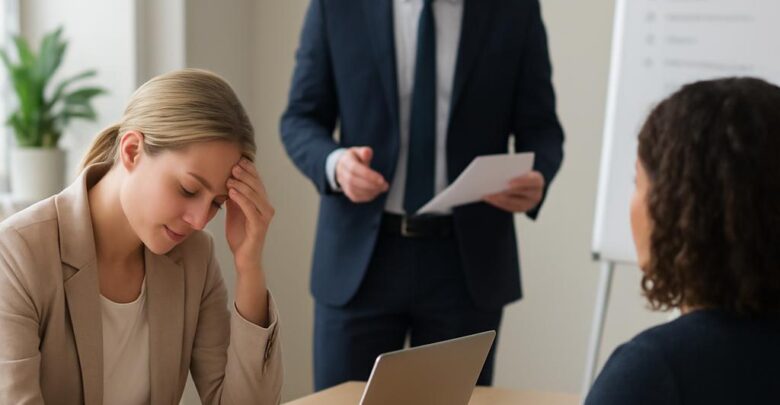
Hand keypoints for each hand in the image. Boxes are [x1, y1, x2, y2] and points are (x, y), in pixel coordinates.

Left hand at [225, 158, 273, 272]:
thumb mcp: (234, 211)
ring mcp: (264, 217)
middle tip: (233, 166)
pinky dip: (242, 200)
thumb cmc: (240, 235)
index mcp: (261, 202)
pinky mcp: (259, 226)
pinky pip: (251, 209)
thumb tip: (227, 180)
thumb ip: (234, 197)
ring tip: (230, 179)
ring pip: (255, 196)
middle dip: (245, 175)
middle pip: (257, 186)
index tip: (237, 160)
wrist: (244, 257)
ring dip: (242, 185)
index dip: (249, 170)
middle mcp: (266, 207)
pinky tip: (232, 193)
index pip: (256, 182)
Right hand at [335, 146, 388, 202]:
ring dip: (371, 191)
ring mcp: (343, 184)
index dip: (368, 175)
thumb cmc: (354, 158)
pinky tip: (377, 191)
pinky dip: (367, 196)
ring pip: (354, 191)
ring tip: (383, 188)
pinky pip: (356, 197)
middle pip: (353, 181)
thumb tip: (367, 152)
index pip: (354, 169)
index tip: (381, 179)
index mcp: (345, 161)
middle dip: (371, 184)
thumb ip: (364, 152)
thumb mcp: (358, 151)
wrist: (343, 167)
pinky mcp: (347, 193)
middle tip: (385, 185)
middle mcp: (342, 173)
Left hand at [483, 171, 544, 212]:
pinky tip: (488, 198)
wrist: (530, 187)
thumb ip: (513, 170)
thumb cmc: (522, 174)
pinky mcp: (520, 209)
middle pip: (520, 193)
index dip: (521, 182)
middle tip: (492, 189)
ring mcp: (529, 204)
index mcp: (538, 181)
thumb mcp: (521, 170)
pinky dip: (497, 202)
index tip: (509, 181)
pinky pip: (508, 207)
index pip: (532, 181)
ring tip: (486, 195)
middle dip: (506, 191)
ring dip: (498, 198)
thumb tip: (497, 170)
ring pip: (512, 202)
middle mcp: (536, 194)